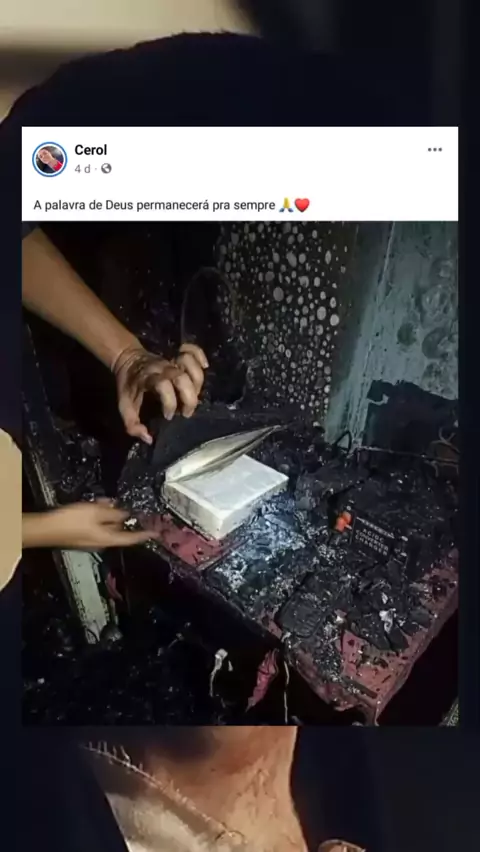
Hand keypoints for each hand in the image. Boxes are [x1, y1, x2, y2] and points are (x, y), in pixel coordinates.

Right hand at [23, 500, 158, 550]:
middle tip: (129, 508)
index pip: (131, 538)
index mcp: (107, 539)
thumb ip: (112, 514)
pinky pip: (96, 525)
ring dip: (110, 514)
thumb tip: (125, 515)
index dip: (145, 535)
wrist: (46, 529)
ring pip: (106, 525)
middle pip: (118, 531)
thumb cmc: (71, 521)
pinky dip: (99, 515)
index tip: (157, 533)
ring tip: (109, 502)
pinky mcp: (82, 535)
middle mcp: (101, 542)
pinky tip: (96, 505)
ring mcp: (91, 540)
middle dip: (123, 518)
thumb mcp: (95, 513)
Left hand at [113, 341, 208, 443]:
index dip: (169, 403)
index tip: (168, 416)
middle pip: (183, 378)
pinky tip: (204, 367)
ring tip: (193, 398)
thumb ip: (133, 425)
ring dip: (197, 384)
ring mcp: (172, 360)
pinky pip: (193, 350)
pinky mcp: (178, 356)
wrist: (128, 359)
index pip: (164, 385)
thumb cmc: (129, 385)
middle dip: (189, 398)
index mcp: (149, 378)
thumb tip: (149, 438)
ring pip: (191, 367)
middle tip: (186, 413)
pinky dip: (200, 356)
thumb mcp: (124, 406)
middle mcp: (163, 368)